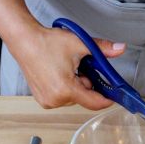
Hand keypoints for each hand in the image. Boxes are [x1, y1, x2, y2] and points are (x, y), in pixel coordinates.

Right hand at [11, 24, 125, 109]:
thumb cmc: (46, 42)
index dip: (106, 98)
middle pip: (84, 98)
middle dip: (87, 83)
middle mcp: (55, 99)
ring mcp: (47, 101)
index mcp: (65, 89)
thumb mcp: (80, 44)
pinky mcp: (42, 99)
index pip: (94, 102)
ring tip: (66, 68)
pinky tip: (59, 74)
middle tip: (80, 67)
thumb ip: (103, 49)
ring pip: (74, 97)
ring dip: (76, 85)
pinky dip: (66, 87)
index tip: (114, 96)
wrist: (24, 40)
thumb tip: (120, 48)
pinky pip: (63, 97)